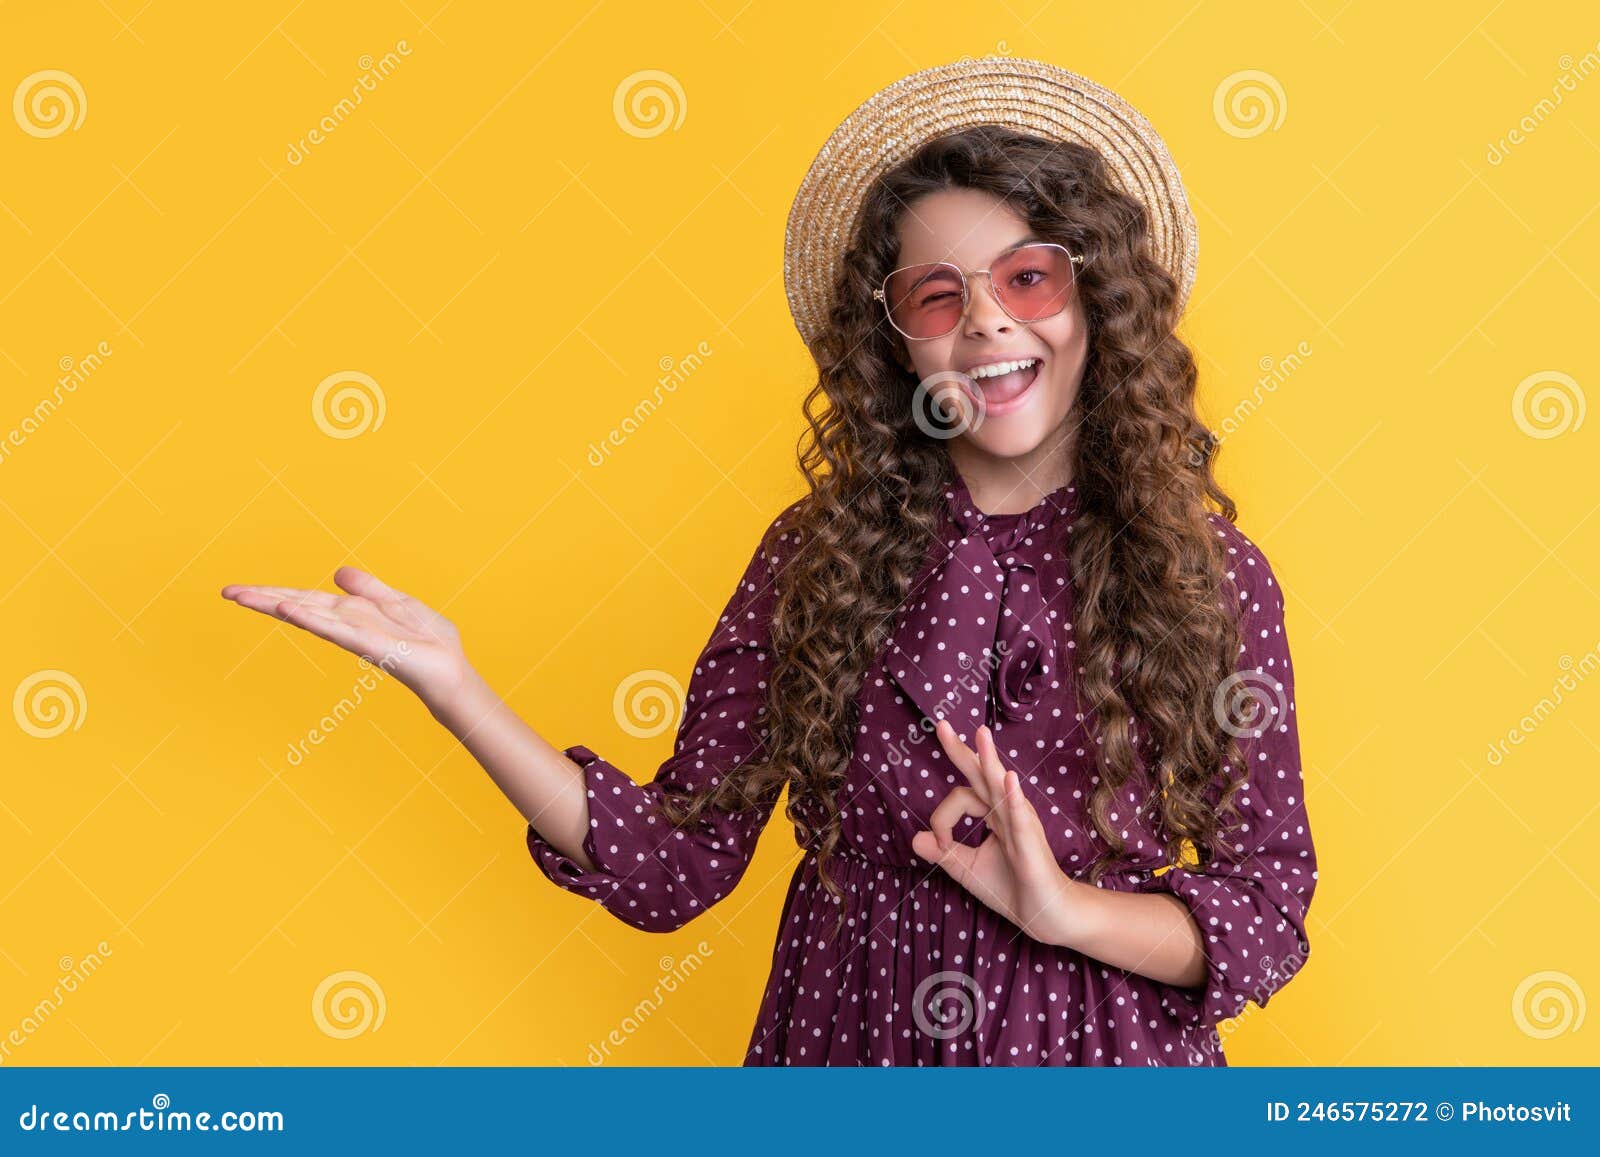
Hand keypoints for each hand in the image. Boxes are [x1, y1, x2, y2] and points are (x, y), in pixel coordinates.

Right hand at [221, 566, 469, 713]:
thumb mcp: (398, 602)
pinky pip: (336, 629)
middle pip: (300, 606)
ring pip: (310, 615)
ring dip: (278, 604)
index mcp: (352, 612)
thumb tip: (336, 573)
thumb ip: (368, 589)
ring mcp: (356, 635)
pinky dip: (311, 618)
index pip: (306, 599)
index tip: (239, 589)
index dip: (275, 592)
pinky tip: (287, 609)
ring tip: (245, 596)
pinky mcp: (370, 645)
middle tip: (226, 591)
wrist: (450, 669)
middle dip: (264, 598)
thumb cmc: (428, 641)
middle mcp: (348, 624)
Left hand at [911, 719, 1092, 946]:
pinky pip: (1020, 816)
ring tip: (981, 733)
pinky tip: (1009, 778)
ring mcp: (1021, 823)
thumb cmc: (1013, 888)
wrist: (1047, 916)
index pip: (959, 799)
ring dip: (990, 760)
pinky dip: (1013, 796)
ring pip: (1001, 786)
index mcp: (993, 813)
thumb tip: (914, 838)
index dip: (941, 820)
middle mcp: (1007, 811)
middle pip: (982, 774)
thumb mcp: (968, 869)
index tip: (940, 845)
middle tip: (942, 725)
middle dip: (962, 750)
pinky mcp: (1030, 843)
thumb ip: (943, 853)